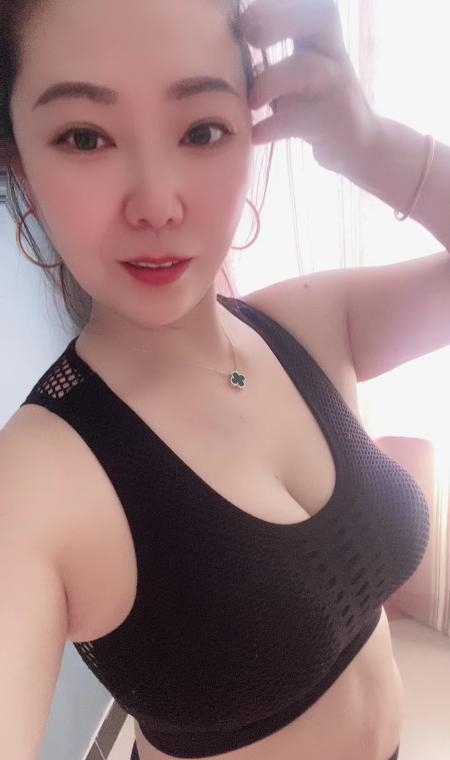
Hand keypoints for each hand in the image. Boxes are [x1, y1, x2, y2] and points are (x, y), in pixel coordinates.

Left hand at [239, 0, 378, 173]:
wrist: (358, 145)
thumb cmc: (313, 105)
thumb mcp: (294, 75)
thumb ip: (267, 60)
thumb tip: (217, 53)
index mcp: (320, 37)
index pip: (309, 3)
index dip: (277, 4)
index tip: (245, 19)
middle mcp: (333, 53)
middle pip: (321, 15)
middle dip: (280, 18)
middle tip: (249, 33)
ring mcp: (338, 86)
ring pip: (308, 68)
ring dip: (272, 81)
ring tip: (251, 101)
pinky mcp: (336, 122)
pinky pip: (301, 119)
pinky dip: (273, 126)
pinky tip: (256, 135)